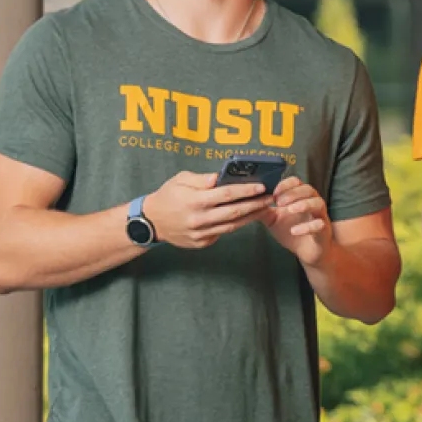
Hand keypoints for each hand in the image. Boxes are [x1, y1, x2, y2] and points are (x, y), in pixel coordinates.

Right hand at [141, 171, 272, 248]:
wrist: (150, 222)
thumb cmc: (168, 196)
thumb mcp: (180, 180)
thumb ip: (202, 179)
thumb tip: (220, 178)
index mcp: (195, 200)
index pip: (227, 194)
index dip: (247, 190)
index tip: (262, 187)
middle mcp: (199, 219)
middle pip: (235, 212)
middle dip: (256, 204)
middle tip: (271, 198)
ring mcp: (200, 233)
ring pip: (232, 225)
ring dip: (251, 216)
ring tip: (265, 207)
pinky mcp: (201, 243)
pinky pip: (222, 233)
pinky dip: (235, 225)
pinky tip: (247, 217)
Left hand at [261, 177, 333, 266]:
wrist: (307, 252)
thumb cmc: (291, 231)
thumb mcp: (273, 220)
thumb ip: (264, 211)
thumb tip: (249, 203)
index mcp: (301, 197)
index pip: (296, 182)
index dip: (285, 185)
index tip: (273, 193)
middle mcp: (313, 203)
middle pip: (308, 189)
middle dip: (293, 193)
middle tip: (279, 202)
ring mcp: (320, 216)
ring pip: (318, 203)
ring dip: (304, 204)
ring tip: (289, 210)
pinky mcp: (323, 231)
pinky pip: (319, 225)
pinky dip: (307, 227)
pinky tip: (294, 231)